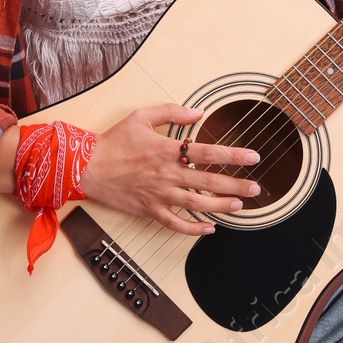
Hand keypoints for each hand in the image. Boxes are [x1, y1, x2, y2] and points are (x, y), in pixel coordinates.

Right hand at [79, 103, 260, 236]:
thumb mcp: (141, 117)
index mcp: (167, 150)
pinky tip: (209, 229)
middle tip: (255, 188)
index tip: (253, 157)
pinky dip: (194, 229)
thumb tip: (198, 112)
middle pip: (209, 181)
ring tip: (239, 206)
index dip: (233, 154)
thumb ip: (172, 112)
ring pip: (198, 204)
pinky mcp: (150, 210)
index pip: (208, 152)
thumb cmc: (113, 141)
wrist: (86, 166)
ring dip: (222, 206)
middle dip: (236, 185)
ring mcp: (160, 194)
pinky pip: (176, 223)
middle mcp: (167, 174)